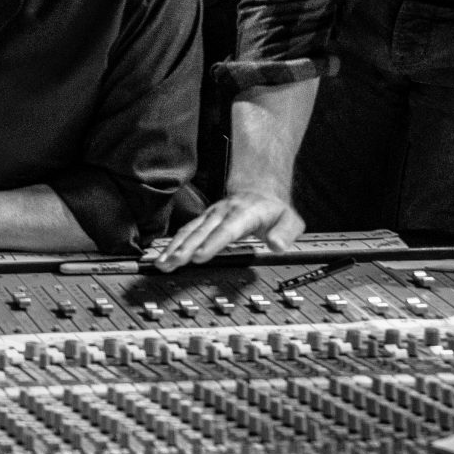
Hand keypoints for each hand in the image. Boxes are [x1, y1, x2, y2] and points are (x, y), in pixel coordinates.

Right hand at [145, 191, 305, 270]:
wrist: (259, 190)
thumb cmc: (273, 209)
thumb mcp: (291, 220)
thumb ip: (286, 233)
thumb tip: (278, 245)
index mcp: (244, 214)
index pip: (226, 230)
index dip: (212, 244)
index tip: (200, 256)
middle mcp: (223, 213)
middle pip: (201, 232)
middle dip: (185, 248)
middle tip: (173, 263)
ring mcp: (210, 216)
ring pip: (190, 231)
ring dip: (174, 247)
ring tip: (162, 263)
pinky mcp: (203, 220)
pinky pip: (186, 231)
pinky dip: (173, 244)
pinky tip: (163, 256)